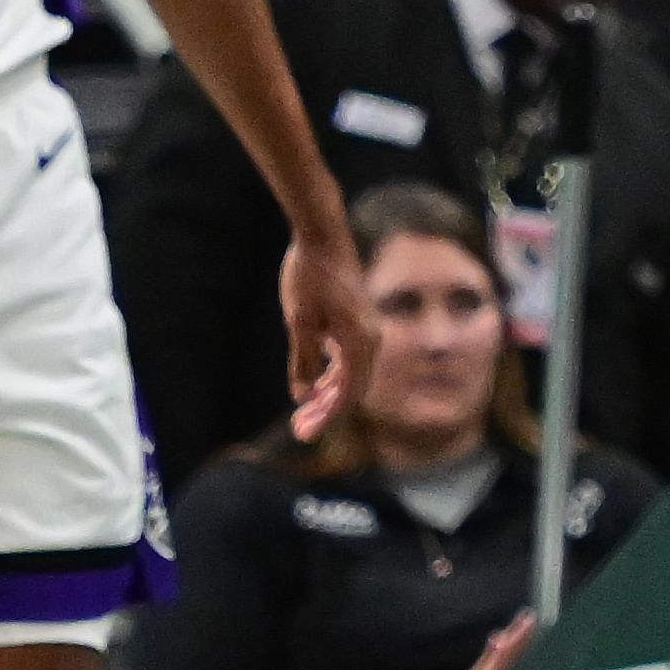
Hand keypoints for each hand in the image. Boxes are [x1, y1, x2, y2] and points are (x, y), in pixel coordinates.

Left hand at [278, 226, 371, 440]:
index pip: (345, 396)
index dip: (324, 419)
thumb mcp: (299, 321)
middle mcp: (371, 340)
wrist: (322, 235)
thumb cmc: (309, 275)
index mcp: (360, 343)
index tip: (302, 434)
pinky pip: (350, 359)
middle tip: (298, 430)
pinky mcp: (359, 322)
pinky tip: (315, 382)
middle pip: (351, 390)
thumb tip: (303, 396)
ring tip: (303, 412)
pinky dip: (333, 375)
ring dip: (328, 395)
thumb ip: (304, 360)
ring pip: (351, 376)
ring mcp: (367, 330)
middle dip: (326, 413)